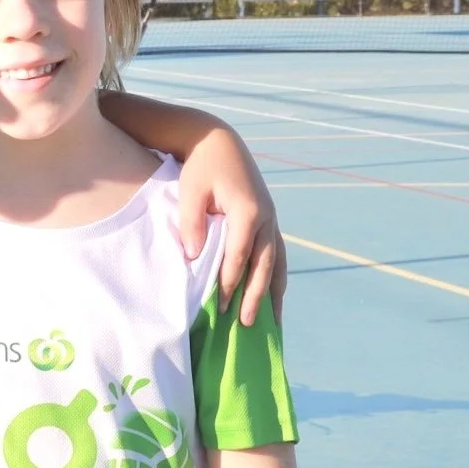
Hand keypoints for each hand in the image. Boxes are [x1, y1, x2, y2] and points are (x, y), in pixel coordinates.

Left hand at [177, 128, 286, 325]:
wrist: (219, 142)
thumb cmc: (200, 168)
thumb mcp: (191, 191)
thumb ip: (192, 224)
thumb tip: (194, 258)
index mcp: (247, 210)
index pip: (238, 255)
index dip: (229, 282)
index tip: (219, 307)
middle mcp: (266, 217)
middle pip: (263, 264)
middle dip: (255, 296)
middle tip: (246, 324)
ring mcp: (271, 220)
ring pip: (277, 263)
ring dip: (274, 293)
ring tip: (272, 323)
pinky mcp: (269, 221)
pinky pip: (277, 255)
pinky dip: (277, 278)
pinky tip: (275, 298)